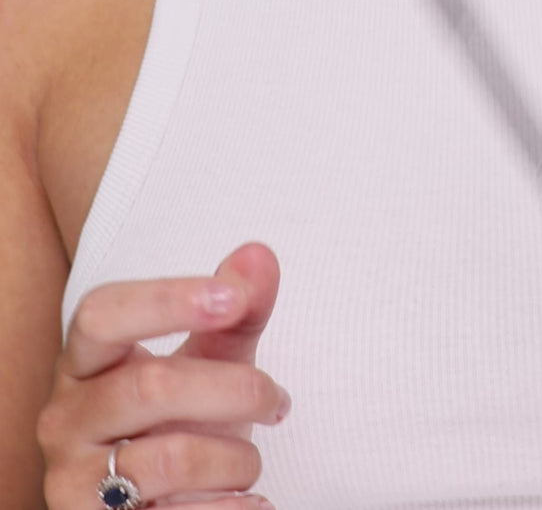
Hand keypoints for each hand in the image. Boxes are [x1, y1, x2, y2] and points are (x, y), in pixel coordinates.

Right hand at [38, 242, 289, 509]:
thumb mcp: (208, 362)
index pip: (102, 315)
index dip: (166, 301)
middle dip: (233, 389)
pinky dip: (230, 508)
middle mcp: (66, 419)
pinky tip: (251, 501)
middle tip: (275, 398)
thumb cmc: (173, 423)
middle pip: (150, 386)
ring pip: (170, 458)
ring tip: (250, 461)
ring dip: (235, 458)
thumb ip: (236, 311)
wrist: (147, 507)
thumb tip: (259, 256)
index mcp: (84, 362)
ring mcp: (75, 481)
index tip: (232, 298)